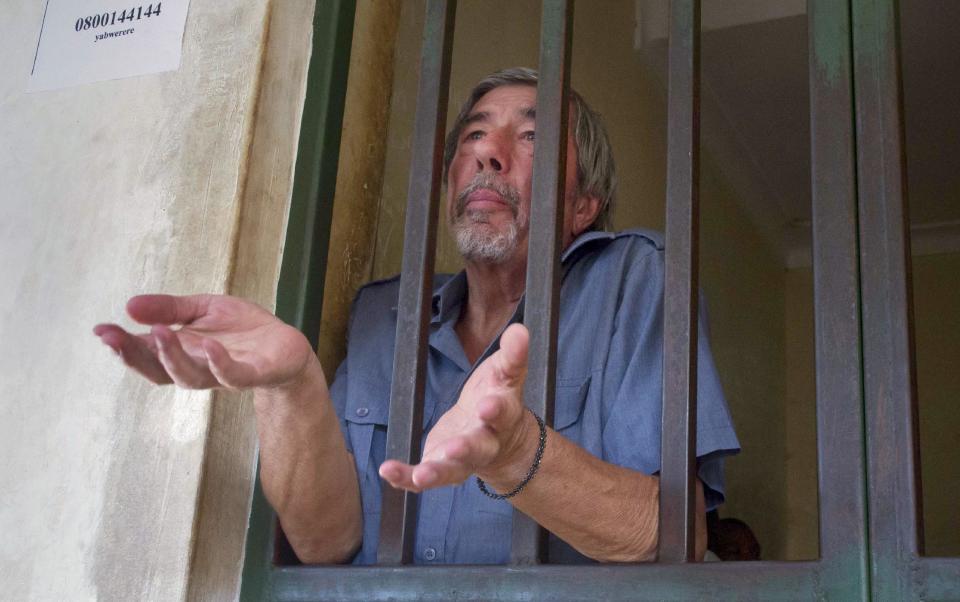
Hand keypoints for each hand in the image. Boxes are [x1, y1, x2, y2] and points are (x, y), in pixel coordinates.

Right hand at [93, 294, 316, 390]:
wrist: (287, 346)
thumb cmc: (242, 330)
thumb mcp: (204, 309)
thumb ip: (170, 309)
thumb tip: (129, 305)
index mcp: (182, 353)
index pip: (146, 353)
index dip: (122, 345)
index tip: (101, 330)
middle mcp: (197, 369)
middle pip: (159, 370)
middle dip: (135, 355)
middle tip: (114, 336)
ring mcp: (224, 375)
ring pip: (190, 377)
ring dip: (172, 357)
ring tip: (159, 332)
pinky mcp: (254, 374)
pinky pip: (233, 375)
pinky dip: (220, 363)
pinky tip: (209, 346)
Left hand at [379, 323, 536, 491]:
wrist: (502, 440)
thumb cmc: (498, 398)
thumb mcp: (506, 374)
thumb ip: (512, 355)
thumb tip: (520, 330)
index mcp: (503, 416)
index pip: (502, 412)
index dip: (496, 410)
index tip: (487, 405)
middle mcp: (485, 443)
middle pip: (477, 448)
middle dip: (466, 448)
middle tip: (454, 448)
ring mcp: (462, 461)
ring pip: (451, 469)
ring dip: (436, 472)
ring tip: (422, 475)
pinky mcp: (441, 468)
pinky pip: (422, 477)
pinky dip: (405, 478)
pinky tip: (388, 471)